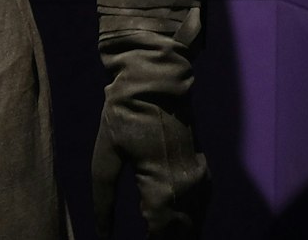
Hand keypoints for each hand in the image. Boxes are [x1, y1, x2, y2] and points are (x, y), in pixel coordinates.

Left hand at [91, 9, 207, 237]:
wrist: (155, 82)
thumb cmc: (124, 115)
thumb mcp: (105, 156)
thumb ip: (104, 198)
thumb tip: (103, 233)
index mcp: (161, 185)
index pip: (160, 234)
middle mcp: (187, 188)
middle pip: (182, 235)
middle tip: (146, 239)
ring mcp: (200, 180)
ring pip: (194, 225)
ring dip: (179, 236)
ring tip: (157, 237)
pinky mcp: (204, 172)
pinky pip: (200, 210)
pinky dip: (188, 223)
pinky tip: (174, 228)